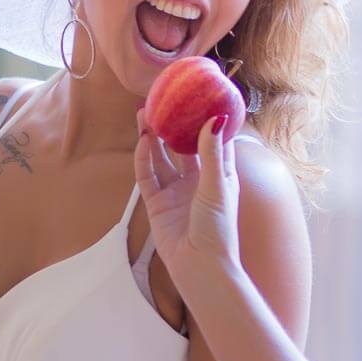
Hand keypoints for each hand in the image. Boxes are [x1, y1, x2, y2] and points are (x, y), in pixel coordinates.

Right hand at [133, 110, 240, 287]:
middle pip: (182, 145)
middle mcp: (197, 180)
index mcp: (219, 175)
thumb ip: (212, 153)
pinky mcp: (156, 203)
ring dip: (153, 137)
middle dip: (173, 124)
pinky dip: (144, 158)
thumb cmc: (217, 228)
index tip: (197, 96)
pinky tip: (142, 141)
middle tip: (162, 101)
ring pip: (162, 157)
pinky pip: (147, 176)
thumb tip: (215, 117)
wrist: (200, 265)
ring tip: (145, 114)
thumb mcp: (217, 185)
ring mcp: (175, 191)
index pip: (213, 140)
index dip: (205, 118)